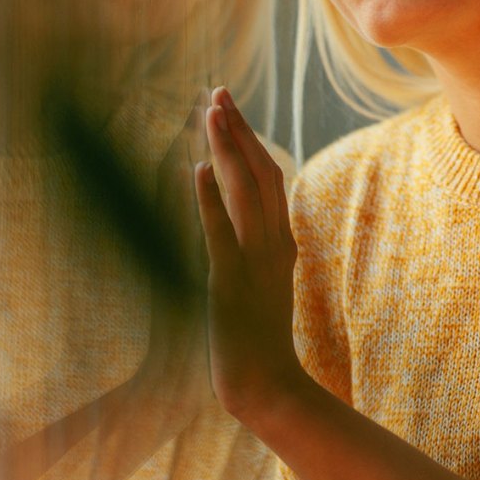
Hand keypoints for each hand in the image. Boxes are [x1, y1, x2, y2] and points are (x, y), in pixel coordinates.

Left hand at [195, 87, 302, 421]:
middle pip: (262, 171)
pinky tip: (196, 170)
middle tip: (218, 92)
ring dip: (228, 149)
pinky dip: (209, 198)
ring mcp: (256, 262)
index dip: (250, 138)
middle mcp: (275, 244)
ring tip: (212, 113)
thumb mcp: (262, 281)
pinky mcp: (230, 282)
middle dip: (239, 129)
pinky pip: (220, 233)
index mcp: (282, 242)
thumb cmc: (259, 337)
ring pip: (245, 191)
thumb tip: (224, 199)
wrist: (267, 386)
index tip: (230, 108)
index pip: (271, 175)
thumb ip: (251, 242)